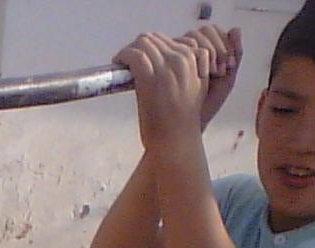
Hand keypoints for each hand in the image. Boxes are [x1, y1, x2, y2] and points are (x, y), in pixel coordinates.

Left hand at [114, 28, 239, 148]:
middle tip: (129, 60)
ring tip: (122, 62)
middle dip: (140, 47)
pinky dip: (123, 56)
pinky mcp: (150, 77)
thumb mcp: (195, 90)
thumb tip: (167, 63)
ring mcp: (166, 68)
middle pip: (155, 38)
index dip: (154, 47)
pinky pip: (134, 55)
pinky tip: (118, 62)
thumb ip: (187, 72)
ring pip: (143, 43)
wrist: (176, 141)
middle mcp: (182, 59)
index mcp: (194, 61)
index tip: (143, 58)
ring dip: (129, 50)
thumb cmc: (181, 123)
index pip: (170, 40)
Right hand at [183, 25, 242, 127]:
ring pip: (192, 37)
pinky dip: (191, 57)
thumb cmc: (207, 104)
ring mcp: (178, 54)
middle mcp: (193, 48)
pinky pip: (179, 48)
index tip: (229, 66)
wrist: (189, 124)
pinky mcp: (166, 62)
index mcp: (209, 50)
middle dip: (217, 48)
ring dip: (206, 52)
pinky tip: (197, 73)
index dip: (224, 44)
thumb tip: (235, 29)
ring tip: (211, 73)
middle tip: (221, 70)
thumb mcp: (227, 80)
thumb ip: (235, 56)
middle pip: (205, 31)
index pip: (216, 32)